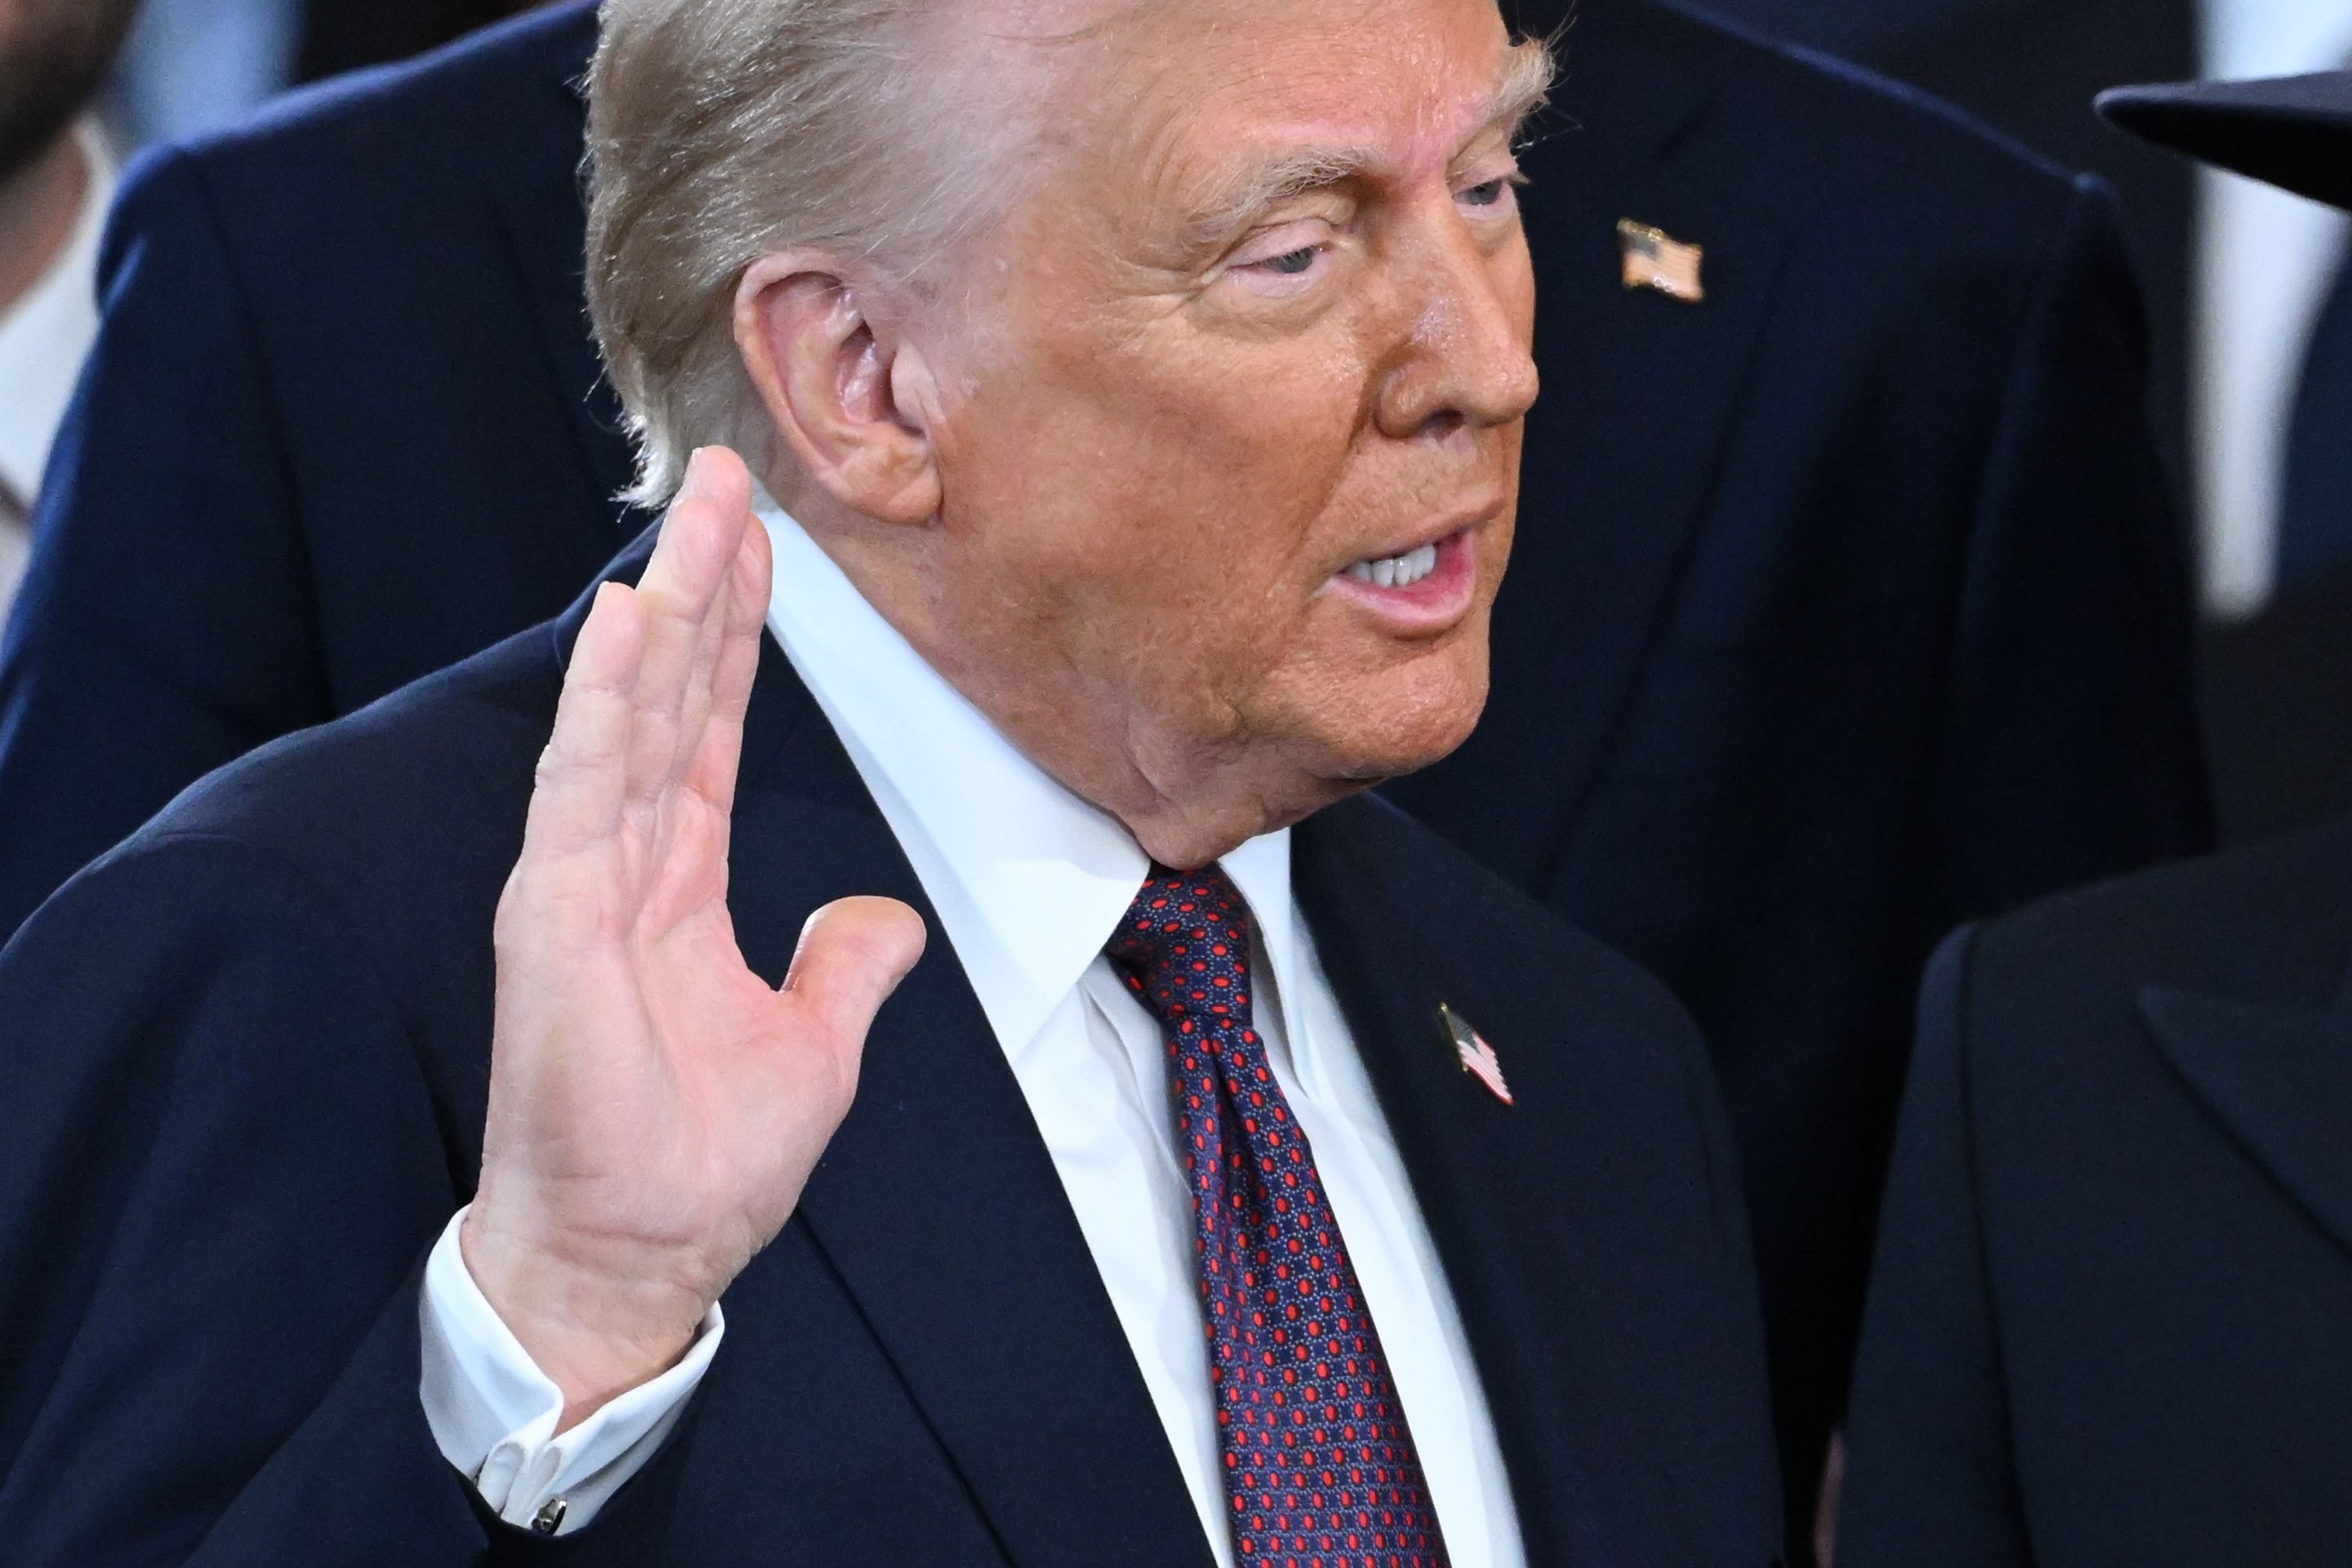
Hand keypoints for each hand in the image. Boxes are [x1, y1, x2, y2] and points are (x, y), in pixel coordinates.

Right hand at [463, 447, 925, 1428]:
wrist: (635, 1257)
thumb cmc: (695, 1167)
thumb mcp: (811, 1048)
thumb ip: (843, 966)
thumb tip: (880, 918)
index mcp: (680, 883)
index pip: (713, 730)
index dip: (738, 637)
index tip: (759, 547)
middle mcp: (626, 862)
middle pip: (671, 694)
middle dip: (702, 584)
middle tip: (728, 476)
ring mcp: (583, 879)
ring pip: (631, 713)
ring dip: (665, 608)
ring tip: (695, 510)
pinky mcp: (556, 913)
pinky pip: (586, 782)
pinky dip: (607, 698)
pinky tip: (628, 617)